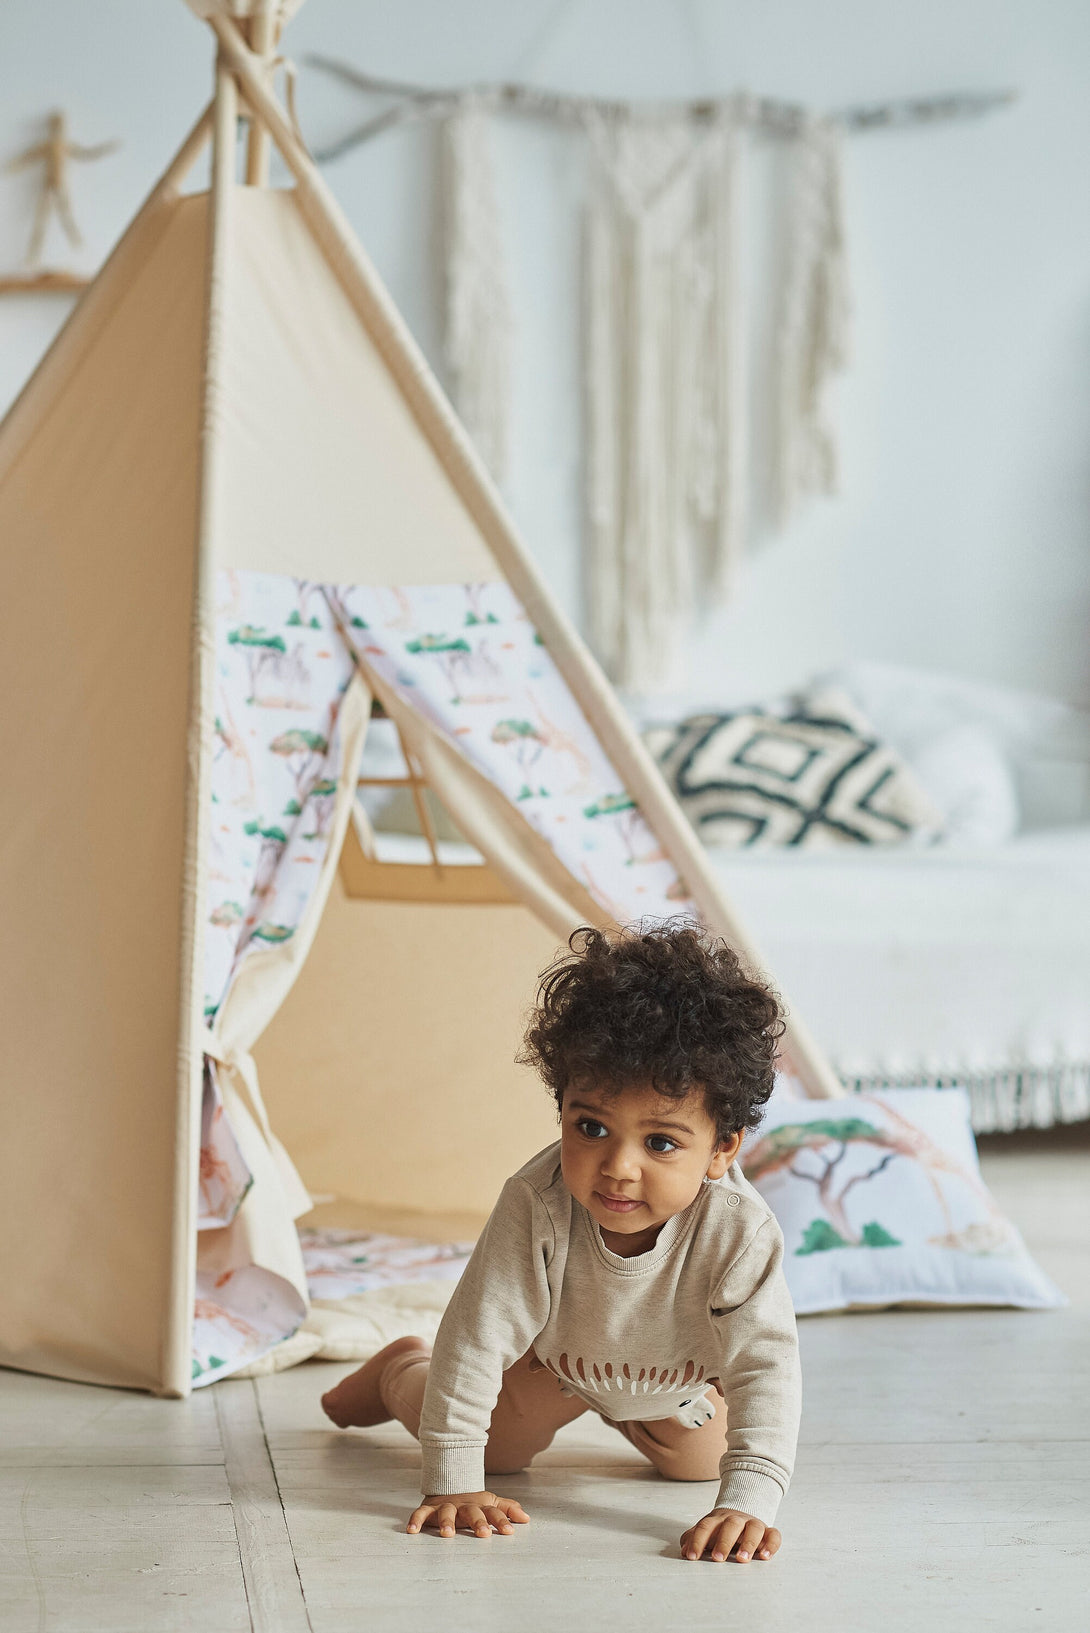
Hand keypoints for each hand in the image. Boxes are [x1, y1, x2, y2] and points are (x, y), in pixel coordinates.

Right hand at [407, 1490, 529, 1538]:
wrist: (449, 1484)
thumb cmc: (473, 1502)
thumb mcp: (492, 1503)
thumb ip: (508, 1509)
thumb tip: (527, 1518)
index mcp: (480, 1505)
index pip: (494, 1512)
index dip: (502, 1521)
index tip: (509, 1532)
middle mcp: (464, 1506)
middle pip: (472, 1512)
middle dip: (478, 1523)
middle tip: (483, 1534)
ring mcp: (446, 1506)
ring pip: (446, 1512)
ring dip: (447, 1522)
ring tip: (448, 1534)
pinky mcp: (429, 1509)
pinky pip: (421, 1513)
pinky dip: (416, 1520)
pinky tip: (412, 1531)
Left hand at [680, 1507, 780, 1563]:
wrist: (742, 1510)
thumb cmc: (720, 1528)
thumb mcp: (707, 1531)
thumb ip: (693, 1538)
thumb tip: (684, 1550)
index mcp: (717, 1519)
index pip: (706, 1526)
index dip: (697, 1540)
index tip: (692, 1557)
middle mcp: (736, 1519)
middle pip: (731, 1524)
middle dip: (724, 1541)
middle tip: (717, 1558)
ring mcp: (753, 1524)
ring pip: (754, 1527)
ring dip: (748, 1543)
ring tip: (742, 1559)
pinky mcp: (768, 1531)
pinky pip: (774, 1534)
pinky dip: (771, 1544)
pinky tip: (765, 1557)